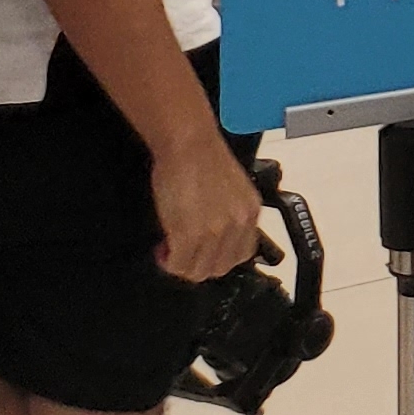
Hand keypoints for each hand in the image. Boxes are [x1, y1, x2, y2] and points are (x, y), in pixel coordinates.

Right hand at [153, 139, 263, 282]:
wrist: (189, 144)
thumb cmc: (203, 159)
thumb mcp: (231, 191)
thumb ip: (229, 216)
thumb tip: (215, 238)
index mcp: (250, 212)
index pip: (242, 254)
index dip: (218, 257)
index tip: (202, 251)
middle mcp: (238, 224)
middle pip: (220, 267)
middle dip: (198, 264)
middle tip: (181, 252)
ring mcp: (215, 231)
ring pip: (199, 270)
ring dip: (181, 264)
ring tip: (170, 249)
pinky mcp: (189, 234)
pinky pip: (179, 263)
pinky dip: (168, 262)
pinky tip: (163, 248)